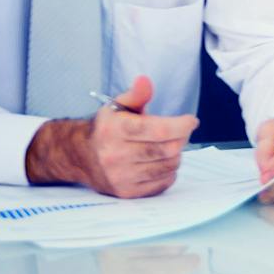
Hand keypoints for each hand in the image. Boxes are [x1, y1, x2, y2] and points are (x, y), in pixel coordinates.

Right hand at [33, 75, 192, 197]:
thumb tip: (144, 81)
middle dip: (182, 138)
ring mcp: (121, 176)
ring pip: (170, 166)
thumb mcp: (118, 107)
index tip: (190, 121)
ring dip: (176, 154)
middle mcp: (115, 155)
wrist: (83, 157)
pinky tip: (159, 161)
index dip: (182, 125)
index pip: (159, 130)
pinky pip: (164, 182)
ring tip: (167, 145)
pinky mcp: (127, 192)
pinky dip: (169, 171)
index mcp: (115, 130)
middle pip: (169, 149)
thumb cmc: (107, 129)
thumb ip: (136, 95)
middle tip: (180, 132)